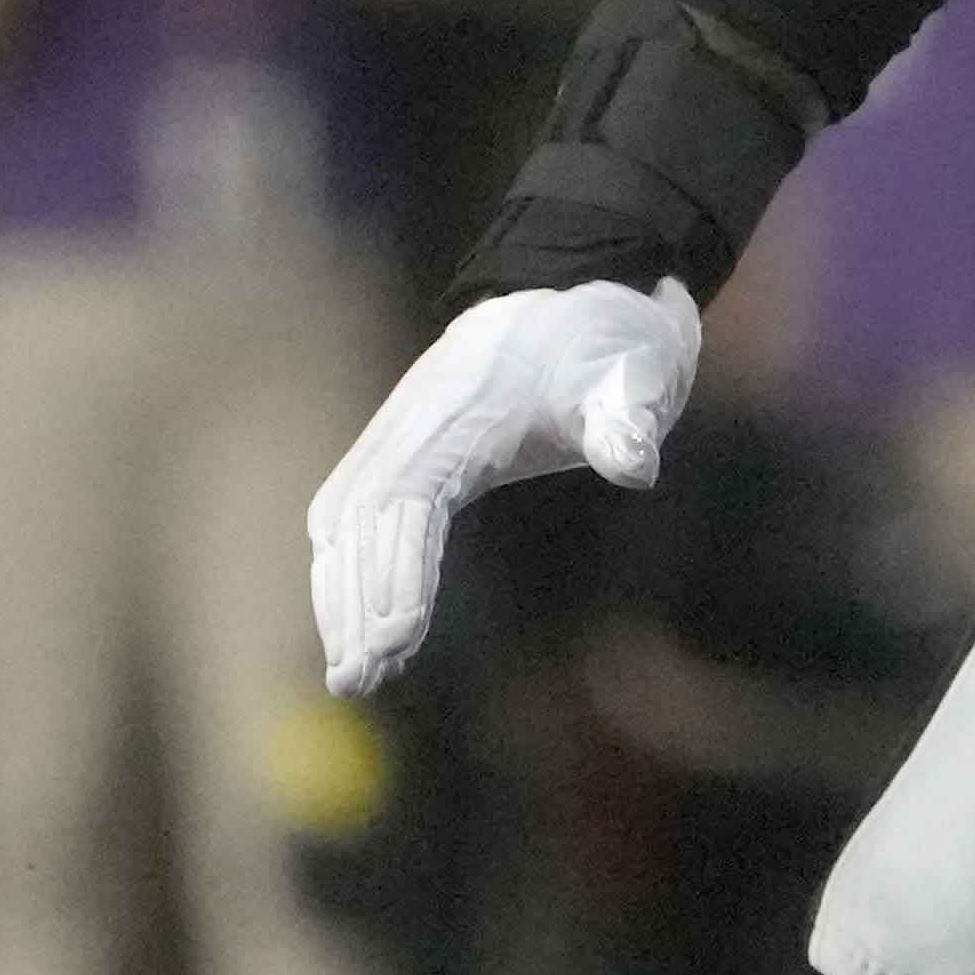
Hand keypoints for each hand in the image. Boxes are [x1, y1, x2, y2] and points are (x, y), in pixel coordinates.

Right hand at [304, 277, 702, 689]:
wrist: (575, 293)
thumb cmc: (605, 341)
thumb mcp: (633, 369)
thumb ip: (629, 415)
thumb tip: (635, 462)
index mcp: (462, 408)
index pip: (410, 498)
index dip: (398, 570)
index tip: (397, 638)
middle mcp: (413, 421)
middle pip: (360, 519)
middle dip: (353, 602)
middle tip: (359, 681)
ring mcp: (398, 434)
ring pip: (344, 523)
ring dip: (339, 599)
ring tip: (347, 678)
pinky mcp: (399, 450)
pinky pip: (353, 517)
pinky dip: (343, 574)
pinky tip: (349, 630)